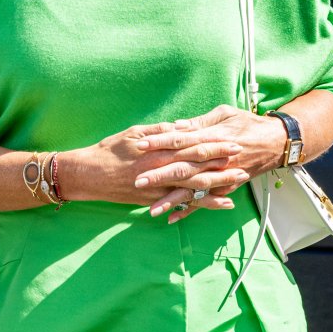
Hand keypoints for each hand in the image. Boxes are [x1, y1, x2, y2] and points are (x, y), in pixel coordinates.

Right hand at [60, 126, 234, 216]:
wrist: (88, 176)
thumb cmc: (109, 151)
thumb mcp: (134, 133)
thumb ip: (159, 131)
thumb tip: (179, 127)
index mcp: (158, 150)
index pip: (192, 146)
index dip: (215, 145)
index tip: (234, 141)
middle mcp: (161, 170)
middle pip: (198, 167)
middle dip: (222, 165)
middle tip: (244, 162)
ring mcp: (158, 187)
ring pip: (193, 187)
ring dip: (217, 186)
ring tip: (238, 184)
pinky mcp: (154, 201)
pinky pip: (182, 203)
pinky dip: (201, 204)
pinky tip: (219, 204)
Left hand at [131, 105, 286, 217]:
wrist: (277, 143)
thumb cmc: (248, 124)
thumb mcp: (225, 114)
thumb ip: (200, 122)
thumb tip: (176, 126)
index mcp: (213, 138)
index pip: (181, 139)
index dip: (160, 143)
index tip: (139, 145)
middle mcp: (216, 160)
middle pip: (184, 168)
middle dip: (160, 176)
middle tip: (138, 181)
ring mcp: (222, 176)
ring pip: (193, 190)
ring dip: (172, 201)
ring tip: (151, 210)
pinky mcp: (226, 187)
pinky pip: (206, 202)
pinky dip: (189, 211)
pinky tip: (171, 219)